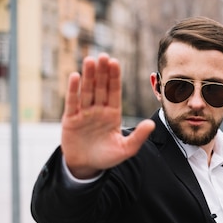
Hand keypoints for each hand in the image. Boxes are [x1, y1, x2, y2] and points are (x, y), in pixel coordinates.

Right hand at [61, 53, 154, 178]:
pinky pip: (73, 101)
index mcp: (113, 114)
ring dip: (88, 76)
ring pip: (87, 91)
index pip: (114, 92)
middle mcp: (99, 110)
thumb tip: (151, 124)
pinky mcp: (71, 119)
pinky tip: (75, 76)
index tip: (115, 62)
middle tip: (103, 56)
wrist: (87, 166)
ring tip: (90, 60)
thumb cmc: (107, 157)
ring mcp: (84, 113)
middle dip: (102, 72)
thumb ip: (138, 137)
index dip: (114, 77)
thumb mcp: (126, 149)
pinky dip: (73, 89)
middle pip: (101, 87)